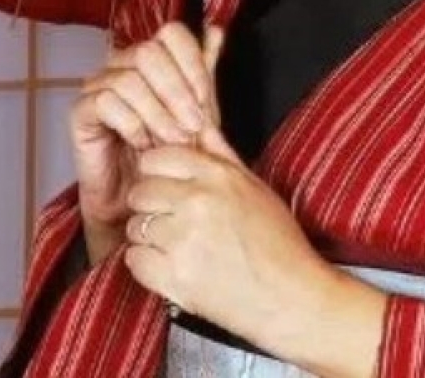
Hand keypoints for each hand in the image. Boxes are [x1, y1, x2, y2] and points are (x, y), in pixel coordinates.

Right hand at [69, 22, 223, 262]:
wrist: (144, 198)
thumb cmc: (171, 153)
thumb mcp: (197, 111)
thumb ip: (203, 71)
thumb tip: (215, 30)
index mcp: (152, 56)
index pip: (172, 33)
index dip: (192, 64)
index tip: (206, 101)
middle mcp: (122, 63)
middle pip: (149, 52)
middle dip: (176, 92)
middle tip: (191, 127)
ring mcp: (98, 85)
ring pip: (128, 79)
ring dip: (157, 114)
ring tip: (172, 142)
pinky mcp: (80, 112)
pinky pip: (106, 102)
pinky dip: (132, 125)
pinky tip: (144, 145)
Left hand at [124, 142, 385, 374]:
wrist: (290, 295)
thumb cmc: (278, 242)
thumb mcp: (256, 187)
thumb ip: (223, 155)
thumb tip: (201, 128)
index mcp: (219, 177)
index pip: (159, 157)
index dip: (155, 170)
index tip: (162, 182)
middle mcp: (197, 202)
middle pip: (140, 191)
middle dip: (148, 203)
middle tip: (166, 216)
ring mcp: (184, 240)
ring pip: (135, 226)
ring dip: (147, 235)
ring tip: (172, 244)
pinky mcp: (175, 277)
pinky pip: (134, 260)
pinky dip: (145, 264)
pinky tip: (167, 264)